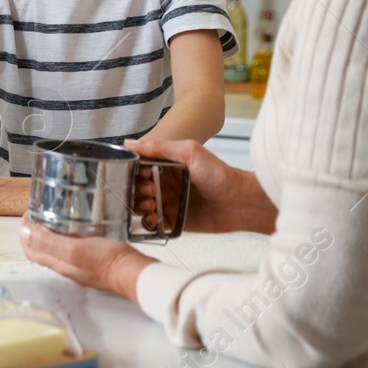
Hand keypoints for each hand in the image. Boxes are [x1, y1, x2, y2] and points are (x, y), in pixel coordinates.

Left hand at [19, 216, 150, 299]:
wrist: (134, 272)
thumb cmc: (107, 261)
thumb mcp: (74, 249)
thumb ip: (49, 242)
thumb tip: (24, 233)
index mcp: (59, 263)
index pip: (31, 249)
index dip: (25, 232)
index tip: (29, 214)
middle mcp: (67, 267)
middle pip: (42, 250)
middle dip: (35, 232)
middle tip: (39, 213)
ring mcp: (81, 266)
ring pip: (58, 249)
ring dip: (51, 234)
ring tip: (55, 217)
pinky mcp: (93, 262)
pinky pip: (74, 249)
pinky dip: (69, 237)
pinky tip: (78, 228)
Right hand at [123, 138, 276, 234]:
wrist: (239, 202)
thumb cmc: (219, 174)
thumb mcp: (189, 151)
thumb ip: (159, 147)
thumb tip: (129, 144)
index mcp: (165, 164)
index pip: (137, 167)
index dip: (133, 171)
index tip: (140, 174)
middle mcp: (163, 183)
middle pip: (135, 187)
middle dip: (136, 190)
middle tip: (151, 190)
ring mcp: (167, 202)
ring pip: (140, 206)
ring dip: (139, 206)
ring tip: (152, 204)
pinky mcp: (172, 221)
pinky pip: (151, 224)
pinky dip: (147, 223)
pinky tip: (153, 218)